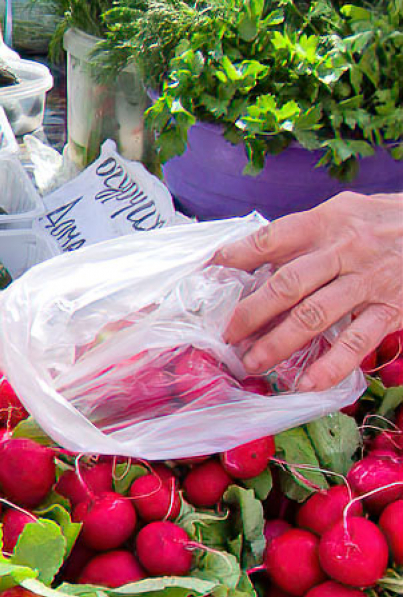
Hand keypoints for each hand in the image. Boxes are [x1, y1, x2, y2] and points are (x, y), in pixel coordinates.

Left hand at [213, 192, 402, 390]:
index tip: (211, 270)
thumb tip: (250, 257)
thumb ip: (302, 235)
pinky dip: (330, 366)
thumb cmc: (381, 222)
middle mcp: (343, 251)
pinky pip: (356, 342)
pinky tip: (307, 383)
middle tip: (228, 335)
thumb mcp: (340, 212)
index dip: (237, 255)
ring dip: (279, 343)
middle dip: (252, 313)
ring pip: (314, 316)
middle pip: (287, 284)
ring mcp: (367, 282)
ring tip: (254, 363)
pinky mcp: (390, 310)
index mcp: (325, 222)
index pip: (271, 238)